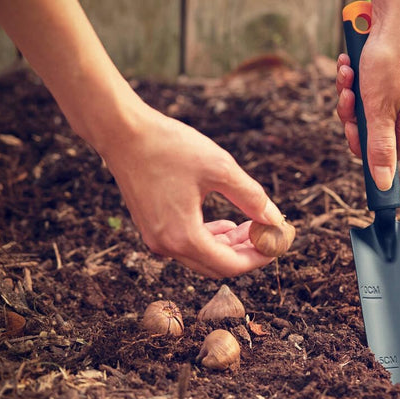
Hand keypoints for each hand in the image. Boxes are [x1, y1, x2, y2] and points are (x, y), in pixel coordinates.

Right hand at [100, 98, 284, 278]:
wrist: (121, 132)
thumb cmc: (170, 147)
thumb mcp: (220, 168)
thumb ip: (251, 197)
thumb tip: (275, 219)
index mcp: (183, 237)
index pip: (229, 265)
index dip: (258, 258)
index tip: (277, 245)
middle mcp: (166, 246)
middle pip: (216, 266)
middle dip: (245, 253)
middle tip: (268, 236)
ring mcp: (155, 239)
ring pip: (202, 257)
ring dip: (229, 246)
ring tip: (252, 226)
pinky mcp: (151, 227)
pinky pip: (187, 245)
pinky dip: (210, 239)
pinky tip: (227, 223)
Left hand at [335, 0, 399, 189]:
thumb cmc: (391, 59)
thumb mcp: (378, 109)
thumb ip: (379, 148)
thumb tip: (384, 185)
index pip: (381, 155)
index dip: (359, 141)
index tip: (350, 124)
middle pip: (369, 129)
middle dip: (350, 110)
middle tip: (348, 91)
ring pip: (365, 105)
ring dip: (349, 89)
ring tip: (348, 69)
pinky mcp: (395, 74)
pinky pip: (367, 85)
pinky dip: (355, 74)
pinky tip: (351, 59)